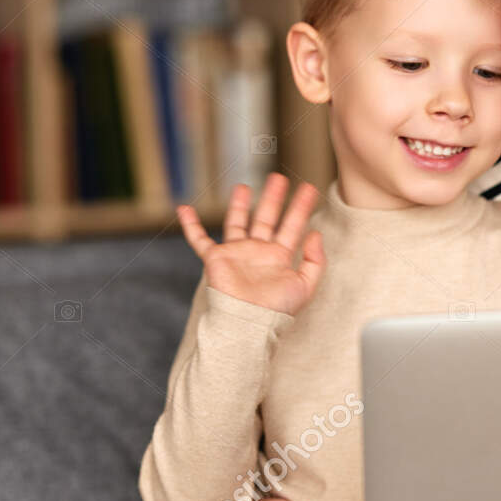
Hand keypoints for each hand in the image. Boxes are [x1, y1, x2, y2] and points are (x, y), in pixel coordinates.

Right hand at [177, 173, 326, 315]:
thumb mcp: (305, 285)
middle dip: (273, 198)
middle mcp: (258, 252)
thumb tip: (316, 233)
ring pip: (237, 223)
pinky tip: (184, 208)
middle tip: (279, 178)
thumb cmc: (277, 310)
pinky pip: (199, 239)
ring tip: (244, 185)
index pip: (292, 226)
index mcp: (279, 257)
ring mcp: (237, 254)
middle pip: (266, 218)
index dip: (301, 208)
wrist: (248, 322)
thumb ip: (315, 260)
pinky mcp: (216, 259)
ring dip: (240, 205)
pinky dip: (190, 225)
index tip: (310, 189)